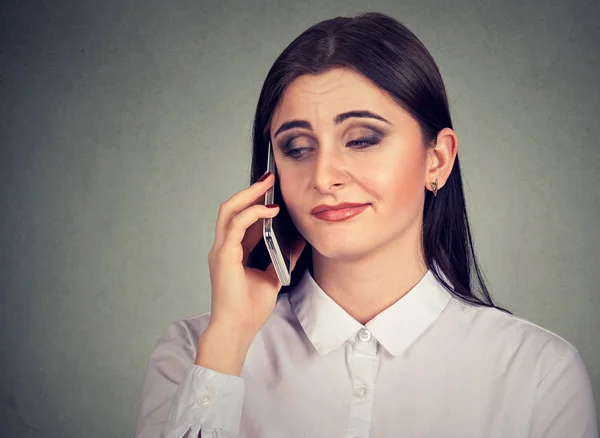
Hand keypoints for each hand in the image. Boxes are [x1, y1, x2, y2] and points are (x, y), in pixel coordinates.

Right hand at [207, 171, 305, 339]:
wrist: (238, 329)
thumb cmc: (250, 309)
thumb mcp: (274, 276)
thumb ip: (283, 257)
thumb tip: (299, 240)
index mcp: (233, 251)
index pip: (242, 218)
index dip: (256, 202)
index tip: (272, 189)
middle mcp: (224, 247)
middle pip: (231, 208)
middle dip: (250, 190)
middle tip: (269, 178)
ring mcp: (221, 250)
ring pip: (229, 210)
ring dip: (249, 195)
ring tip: (267, 184)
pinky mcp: (224, 256)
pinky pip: (236, 225)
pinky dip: (253, 214)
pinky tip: (270, 210)